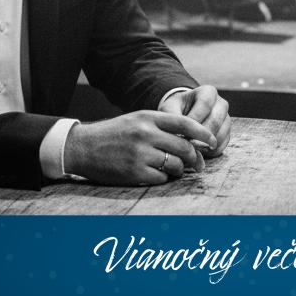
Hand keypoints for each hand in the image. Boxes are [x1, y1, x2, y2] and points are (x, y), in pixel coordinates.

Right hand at [62, 110, 214, 184]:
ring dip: (180, 169)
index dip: (203, 133)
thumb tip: (190, 138)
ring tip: (176, 169)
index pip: (185, 123)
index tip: (212, 141)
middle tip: (200, 164)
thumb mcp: (137, 120)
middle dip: (196, 158)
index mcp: (148, 117)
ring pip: (175, 164)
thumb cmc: (113, 133)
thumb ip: (161, 125)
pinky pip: (161, 178)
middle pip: (184, 147)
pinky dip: (164, 178)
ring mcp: (140, 154)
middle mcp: (146, 134)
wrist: (83, 147)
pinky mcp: (134, 172)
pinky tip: (158, 175)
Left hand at [160, 85, 230, 157]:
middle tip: (186, 144)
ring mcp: (226, 119)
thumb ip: (172, 115)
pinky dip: (209, 151)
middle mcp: (221, 104)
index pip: (205, 104)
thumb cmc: (176, 109)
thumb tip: (180, 132)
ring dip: (205, 145)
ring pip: (220, 135)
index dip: (194, 119)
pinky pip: (222, 145)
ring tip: (190, 149)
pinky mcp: (227, 133)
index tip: (182, 131)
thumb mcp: (170, 107)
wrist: (184, 115)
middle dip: (200, 135)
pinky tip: (198, 152)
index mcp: (208, 92)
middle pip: (215, 121)